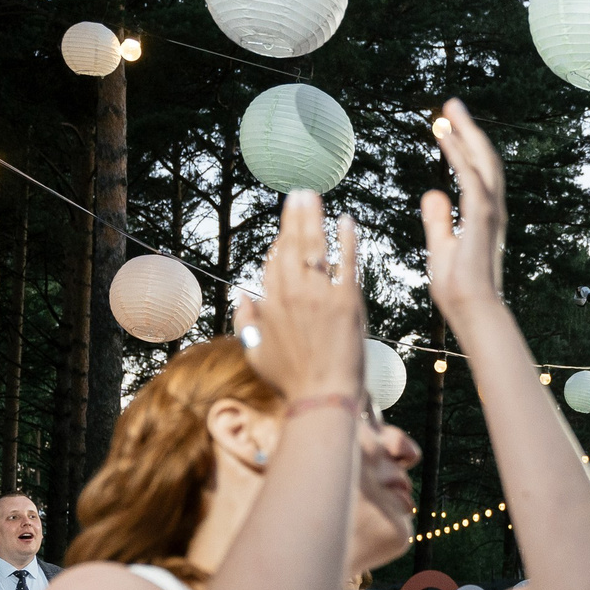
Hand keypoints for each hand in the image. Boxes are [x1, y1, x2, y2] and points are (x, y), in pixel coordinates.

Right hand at [241, 190, 364, 398]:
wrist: (323, 395)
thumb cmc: (290, 380)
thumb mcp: (255, 352)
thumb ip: (246, 321)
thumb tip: (241, 295)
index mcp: (270, 303)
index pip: (273, 261)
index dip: (279, 242)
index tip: (285, 228)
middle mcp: (292, 293)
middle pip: (291, 246)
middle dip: (294, 217)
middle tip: (298, 194)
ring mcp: (320, 295)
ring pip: (315, 247)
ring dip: (314, 218)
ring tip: (314, 196)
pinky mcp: (347, 301)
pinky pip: (347, 262)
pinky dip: (347, 240)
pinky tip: (347, 221)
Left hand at [420, 102, 505, 323]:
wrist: (471, 310)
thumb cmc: (458, 289)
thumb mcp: (442, 247)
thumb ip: (438, 220)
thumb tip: (432, 193)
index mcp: (483, 216)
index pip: (476, 172)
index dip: (464, 147)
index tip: (447, 127)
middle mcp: (492, 209)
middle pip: (484, 160)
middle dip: (469, 130)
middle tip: (452, 105)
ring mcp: (490, 213)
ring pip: (481, 162)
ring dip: (465, 133)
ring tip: (450, 109)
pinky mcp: (481, 219)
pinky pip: (471, 178)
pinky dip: (458, 153)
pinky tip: (445, 135)